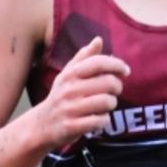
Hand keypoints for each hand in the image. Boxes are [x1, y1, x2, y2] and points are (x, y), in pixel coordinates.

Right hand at [34, 36, 128, 150]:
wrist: (41, 125)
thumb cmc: (61, 96)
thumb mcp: (68, 75)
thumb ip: (84, 57)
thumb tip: (99, 39)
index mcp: (70, 74)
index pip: (98, 63)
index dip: (117, 64)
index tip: (126, 71)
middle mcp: (69, 89)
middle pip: (108, 83)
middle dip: (117, 87)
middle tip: (113, 91)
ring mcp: (70, 108)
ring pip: (107, 102)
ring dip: (111, 104)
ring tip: (105, 105)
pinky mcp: (72, 126)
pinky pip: (100, 121)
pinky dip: (104, 120)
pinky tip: (98, 119)